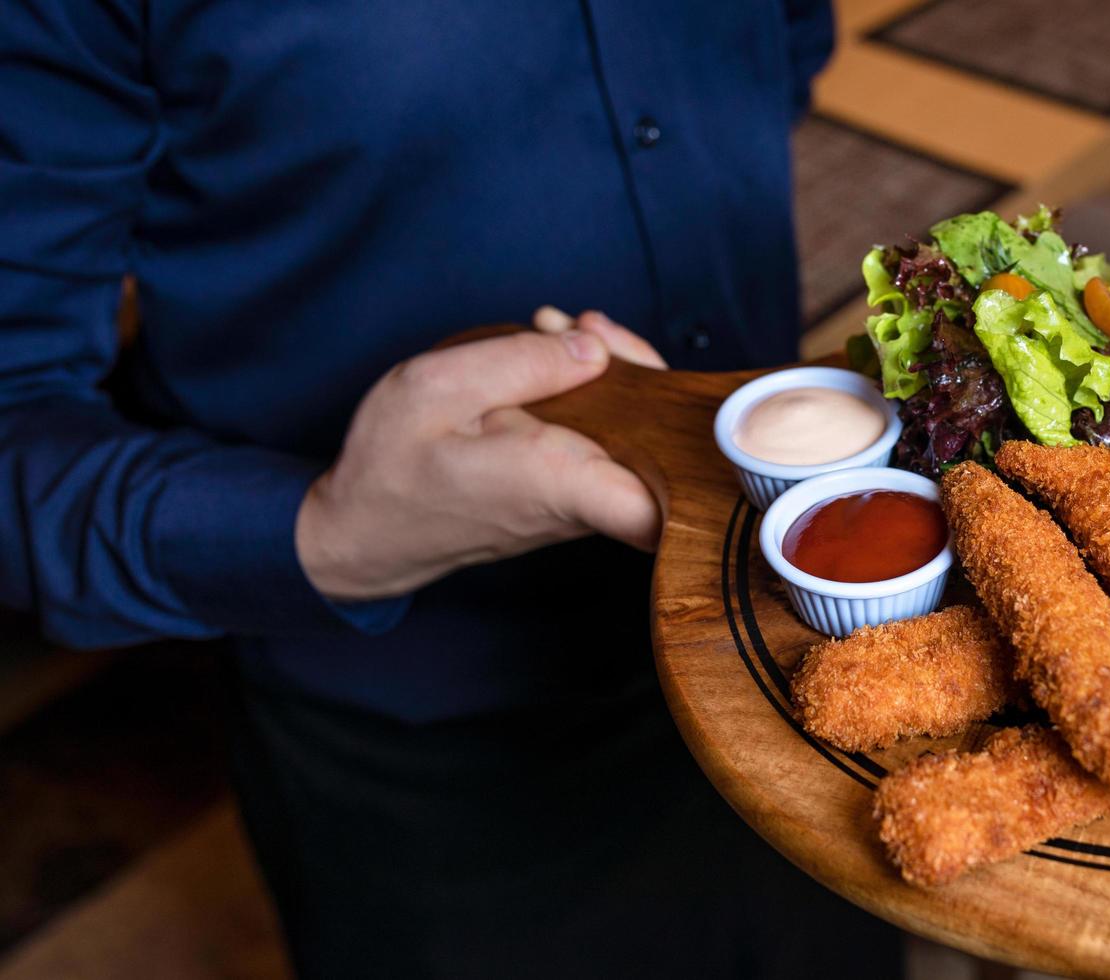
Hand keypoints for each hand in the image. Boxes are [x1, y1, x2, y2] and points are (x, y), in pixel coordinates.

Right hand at [296, 311, 667, 600]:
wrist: (361, 531)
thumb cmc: (391, 467)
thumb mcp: (437, 388)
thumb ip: (521, 363)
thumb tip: (594, 349)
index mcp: (560, 480)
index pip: (663, 508)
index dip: (704, 471)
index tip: (711, 418)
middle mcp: (585, 498)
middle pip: (664, 445)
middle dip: (643, 370)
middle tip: (582, 327)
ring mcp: (582, 497)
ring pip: (638, 434)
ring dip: (613, 372)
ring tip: (553, 329)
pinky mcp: (572, 487)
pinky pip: (608, 435)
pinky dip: (592, 389)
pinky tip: (553, 351)